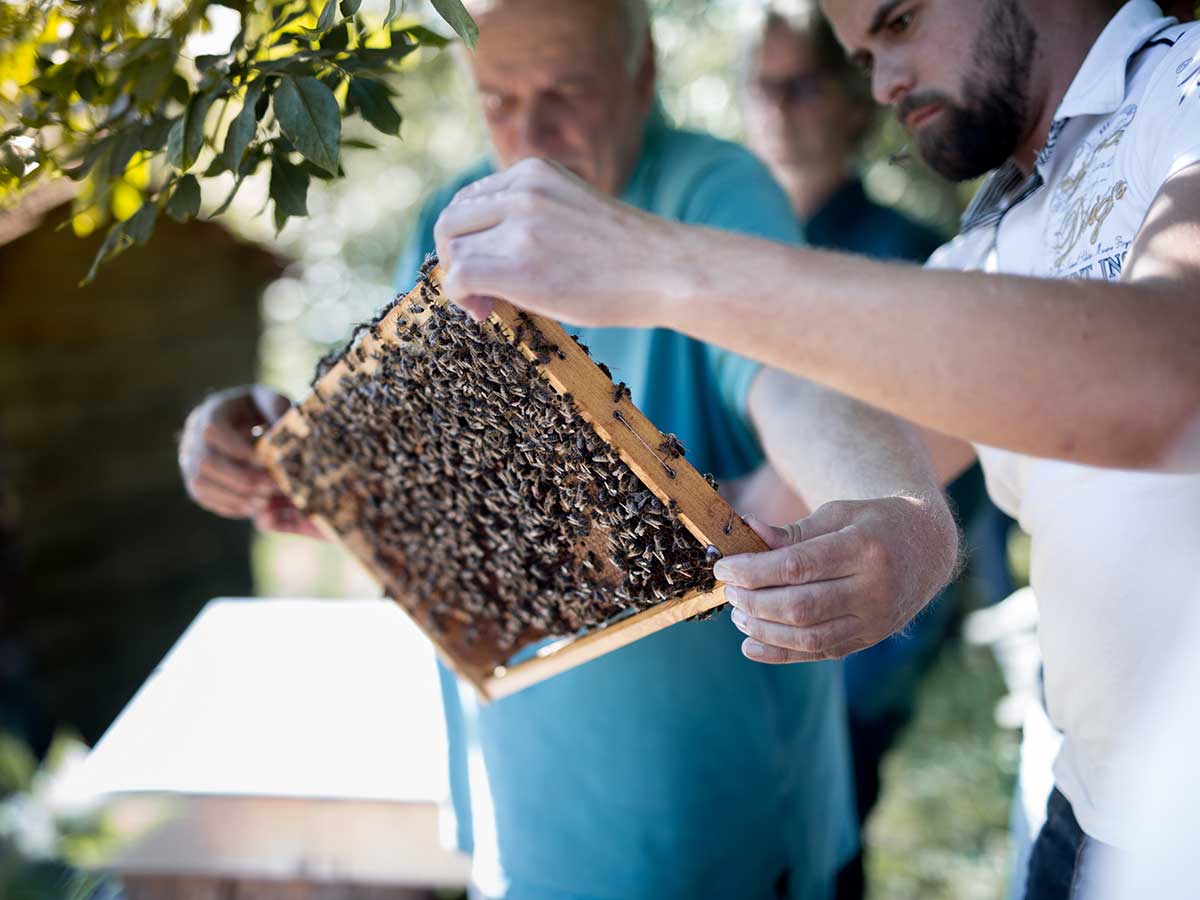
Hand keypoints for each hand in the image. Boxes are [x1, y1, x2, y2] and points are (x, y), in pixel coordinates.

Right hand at [178, 385, 321, 538]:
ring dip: (235, 497)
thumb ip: (276, 407)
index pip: (213, 430)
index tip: (265, 461)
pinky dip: (230, 506)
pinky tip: (255, 508)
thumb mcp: (268, 401)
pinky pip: (204, 498)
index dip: (237, 448)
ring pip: (201, 485)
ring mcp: (188, 461)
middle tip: (272, 487)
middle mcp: (192, 437)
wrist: (239, 423)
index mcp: (211, 412)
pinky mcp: (193, 481)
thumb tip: (284, 426)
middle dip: (242, 478)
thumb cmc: (258, 410)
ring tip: (266, 502)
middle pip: (206, 463)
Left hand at [433, 158, 681, 326]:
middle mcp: (522, 190)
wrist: (668, 270)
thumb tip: (491, 252)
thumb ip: (533, 215)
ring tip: (487, 303)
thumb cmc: (629, 255)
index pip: (471, 199)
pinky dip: (459, 297)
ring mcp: (520, 225)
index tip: (489, 265)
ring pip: (453, 249)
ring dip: (459, 279)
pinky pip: (459, 276)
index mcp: (533, 172)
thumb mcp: (573, 210)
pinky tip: (485, 311)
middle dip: (454, 257)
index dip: (470, 236)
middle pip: (451, 220)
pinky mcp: (520, 263)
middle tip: (478, 289)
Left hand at [713, 497, 958, 662]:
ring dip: (764, 629)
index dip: (754, 570)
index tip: (724, 568)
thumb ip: (792, 530)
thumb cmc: (873, 524)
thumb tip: (747, 530)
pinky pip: (819, 653)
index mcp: (865, 548)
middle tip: (729, 591)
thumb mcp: (838, 514)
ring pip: (809, 636)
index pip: (799, 566)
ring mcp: (874, 620)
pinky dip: (781, 654)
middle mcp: (874, 589)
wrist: (927, 549)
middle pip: (801, 605)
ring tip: (738, 613)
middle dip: (755, 600)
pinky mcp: (868, 639)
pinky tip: (751, 645)